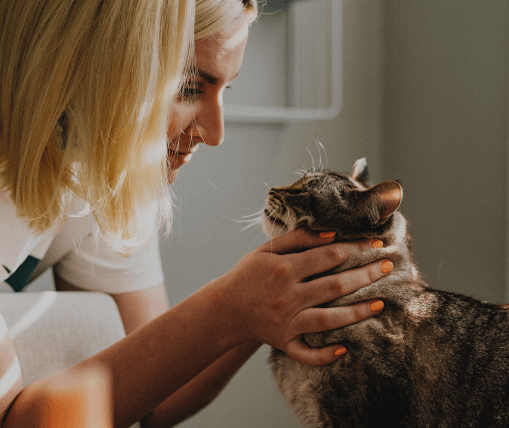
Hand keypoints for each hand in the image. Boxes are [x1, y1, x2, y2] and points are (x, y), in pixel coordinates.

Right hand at [219, 228, 390, 365]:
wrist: (225, 308)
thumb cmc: (248, 274)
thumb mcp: (267, 250)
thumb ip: (298, 239)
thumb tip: (331, 234)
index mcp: (285, 269)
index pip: (329, 255)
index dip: (356, 247)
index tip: (376, 242)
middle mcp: (288, 296)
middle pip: (335, 285)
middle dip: (366, 274)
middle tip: (389, 266)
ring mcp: (287, 322)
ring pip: (329, 320)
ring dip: (357, 312)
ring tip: (380, 304)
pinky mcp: (284, 342)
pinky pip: (306, 354)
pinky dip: (324, 355)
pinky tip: (344, 349)